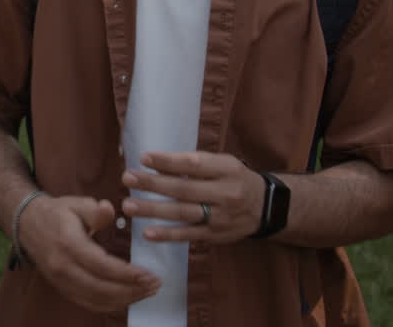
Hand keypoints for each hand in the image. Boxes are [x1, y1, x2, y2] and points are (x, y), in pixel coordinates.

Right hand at [18, 194, 160, 312]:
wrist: (27, 225)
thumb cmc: (57, 212)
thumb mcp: (76, 203)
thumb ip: (94, 209)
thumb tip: (109, 208)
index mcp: (68, 244)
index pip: (102, 266)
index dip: (127, 274)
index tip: (149, 275)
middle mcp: (62, 267)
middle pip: (101, 288)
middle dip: (132, 290)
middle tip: (155, 284)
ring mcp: (61, 281)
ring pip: (97, 300)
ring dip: (125, 299)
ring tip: (147, 291)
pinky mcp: (63, 288)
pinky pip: (89, 303)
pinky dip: (111, 304)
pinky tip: (128, 296)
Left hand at [121, 151, 265, 243]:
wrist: (264, 207)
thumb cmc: (234, 179)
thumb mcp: (222, 163)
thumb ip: (194, 163)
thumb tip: (156, 161)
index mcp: (226, 169)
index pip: (194, 164)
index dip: (168, 161)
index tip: (144, 158)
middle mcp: (225, 193)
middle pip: (184, 189)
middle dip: (153, 184)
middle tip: (128, 178)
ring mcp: (220, 217)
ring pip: (183, 213)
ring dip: (153, 210)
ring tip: (129, 206)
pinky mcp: (215, 235)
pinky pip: (188, 235)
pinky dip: (168, 235)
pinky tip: (147, 233)